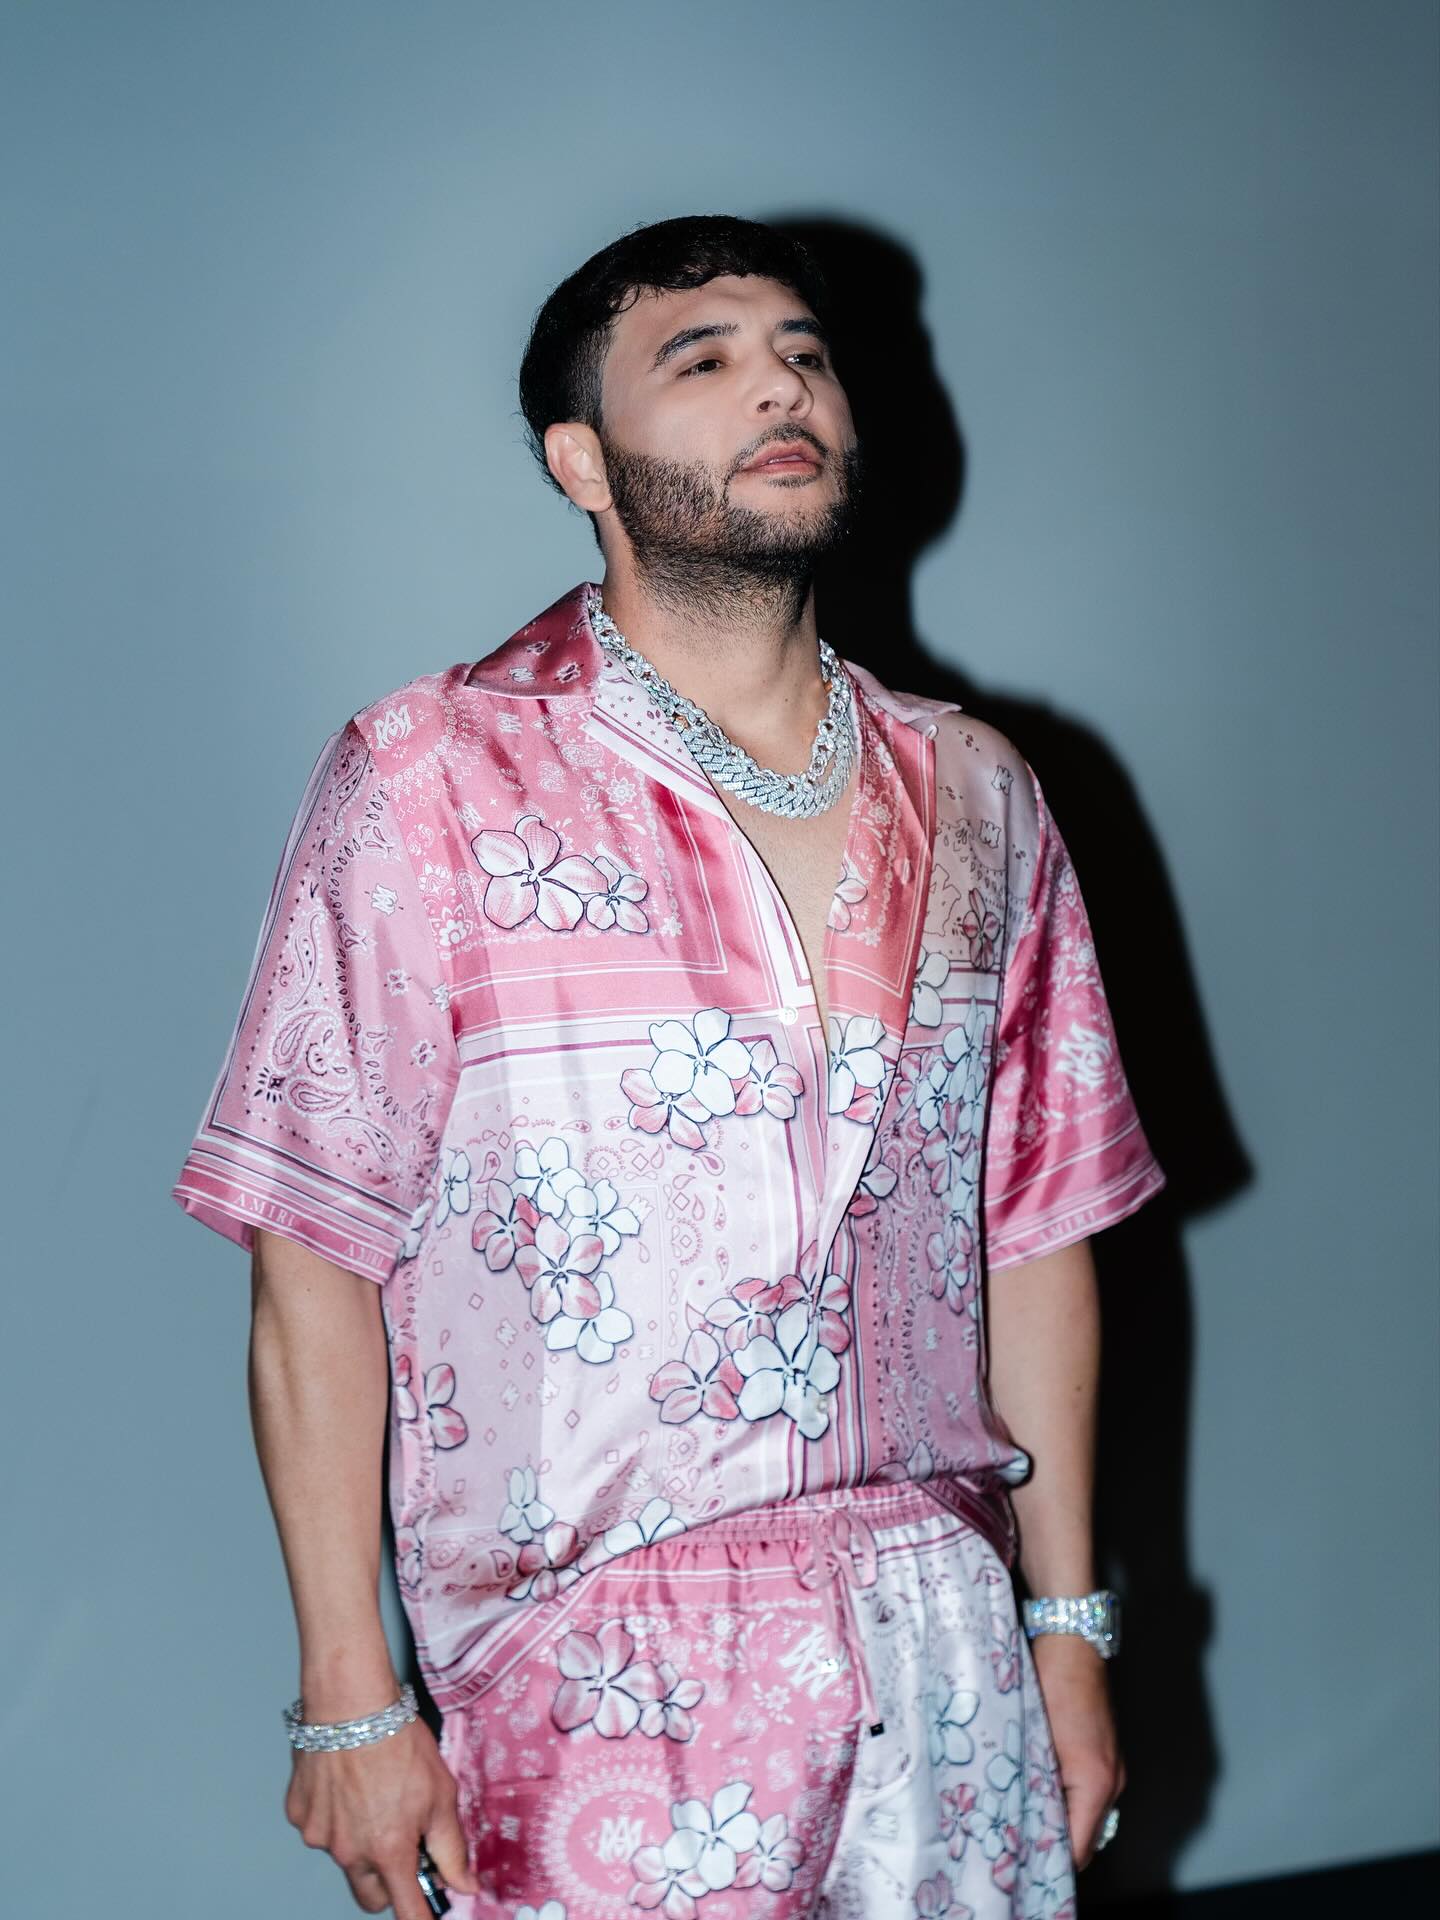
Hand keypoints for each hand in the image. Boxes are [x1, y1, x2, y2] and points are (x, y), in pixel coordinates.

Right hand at [286, 1717, 485, 1916]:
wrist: (350, 1702)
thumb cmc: (399, 1742)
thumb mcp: (440, 1793)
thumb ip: (451, 1847)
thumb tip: (464, 1885)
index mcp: (388, 1851)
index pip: (406, 1911)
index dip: (420, 1918)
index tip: (426, 1916)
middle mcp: (349, 1853)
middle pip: (370, 1894)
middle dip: (388, 1881)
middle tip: (403, 1844)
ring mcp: (319, 1835)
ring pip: (344, 1856)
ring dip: (359, 1841)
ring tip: (372, 1793)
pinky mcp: (299, 1814)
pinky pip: (320, 1827)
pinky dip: (333, 1815)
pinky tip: (346, 1782)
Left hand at [1029, 1635, 1125, 1869]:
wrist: (1071, 1642)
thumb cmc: (1054, 1685)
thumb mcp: (1036, 1740)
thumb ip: (1033, 1785)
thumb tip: (1019, 1820)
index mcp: (1097, 1784)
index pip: (1079, 1849)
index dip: (1050, 1862)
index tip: (1022, 1868)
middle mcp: (1113, 1782)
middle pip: (1086, 1837)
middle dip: (1055, 1845)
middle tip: (1016, 1847)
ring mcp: (1112, 1768)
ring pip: (1087, 1815)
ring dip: (1060, 1820)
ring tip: (1022, 1819)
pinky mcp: (1105, 1754)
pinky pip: (1088, 1793)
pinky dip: (1067, 1799)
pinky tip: (1037, 1789)